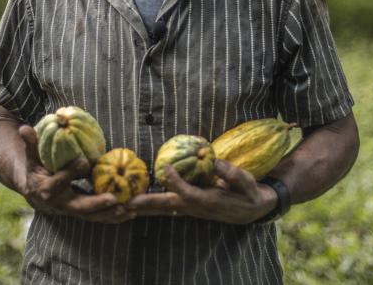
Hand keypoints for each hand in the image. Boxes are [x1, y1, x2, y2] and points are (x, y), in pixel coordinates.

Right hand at [17, 125, 133, 223]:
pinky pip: (98, 217)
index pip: (58, 181)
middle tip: (113, 198)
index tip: (84, 161)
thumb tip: (24, 127)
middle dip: (96, 203)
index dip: (70, 172)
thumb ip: (31, 144)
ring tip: (128, 208)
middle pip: (78, 206)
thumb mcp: (31, 157)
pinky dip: (113, 216)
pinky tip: (131, 213)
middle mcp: (59, 204)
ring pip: (91, 216)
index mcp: (45, 189)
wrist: (34, 192)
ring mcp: (72, 211)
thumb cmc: (36, 169)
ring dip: (110, 214)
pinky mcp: (82, 214)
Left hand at [126, 159, 276, 223]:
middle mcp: (195, 208)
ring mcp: (189, 209)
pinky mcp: (187, 207)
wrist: (251, 210)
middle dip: (145, 204)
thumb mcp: (247, 183)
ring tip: (121, 206)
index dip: (176, 181)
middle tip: (125, 203)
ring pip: (162, 209)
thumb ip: (232, 174)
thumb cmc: (249, 194)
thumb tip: (215, 161)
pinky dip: (149, 207)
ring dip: (142, 208)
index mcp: (209, 201)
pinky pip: (165, 208)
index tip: (165, 166)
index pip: (188, 193)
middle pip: (166, 206)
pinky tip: (135, 205)